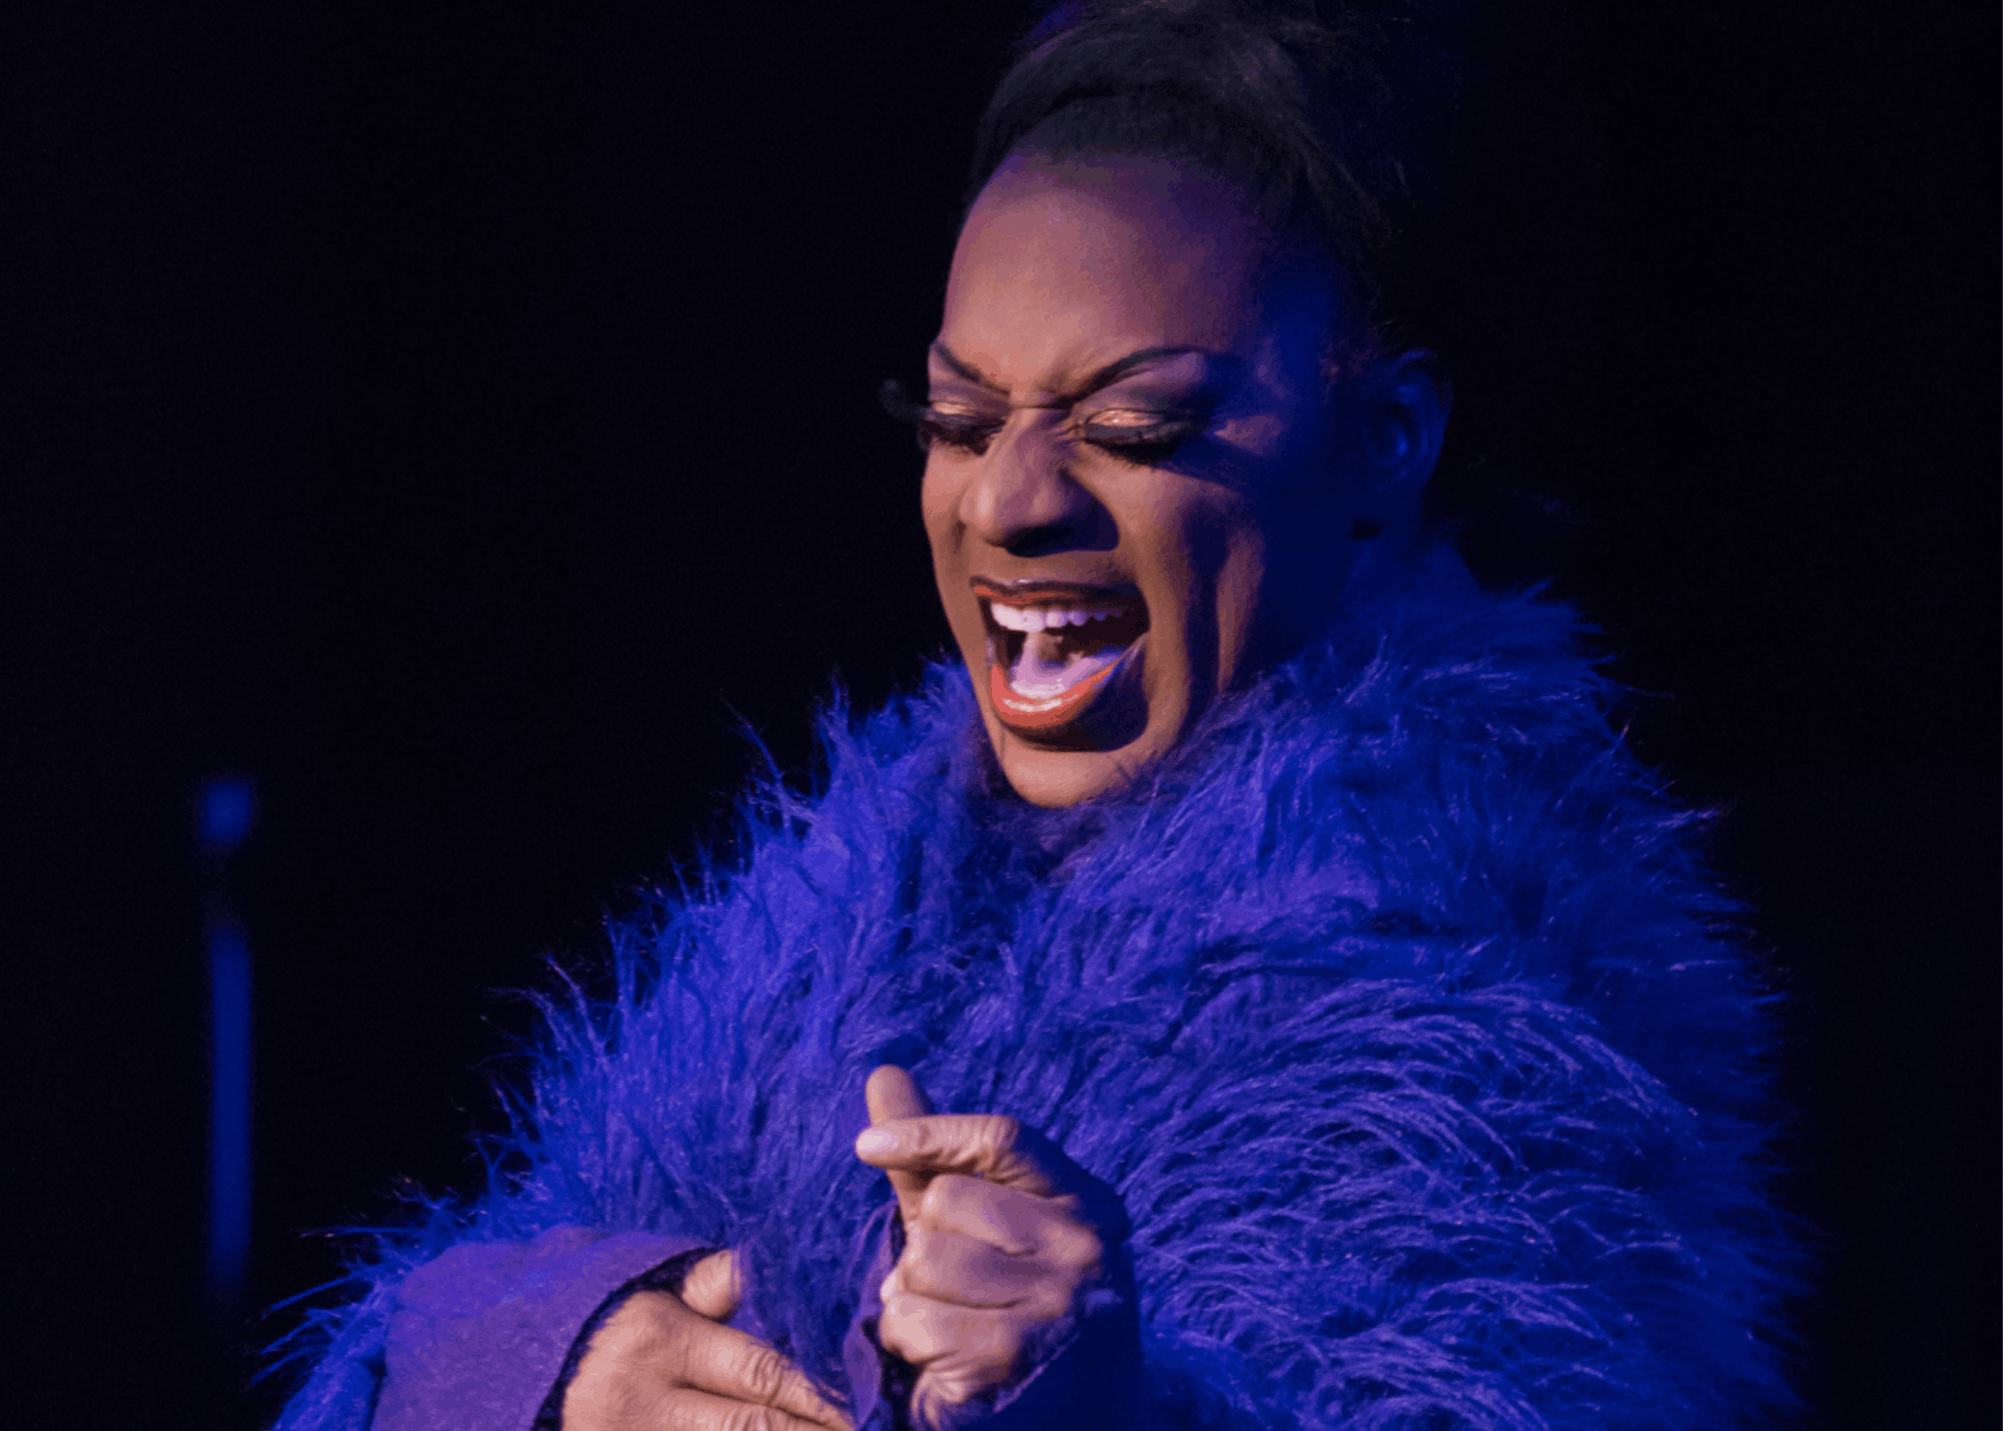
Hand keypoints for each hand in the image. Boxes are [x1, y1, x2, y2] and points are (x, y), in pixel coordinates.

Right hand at [562, 1249, 849, 1430]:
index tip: (863, 1405)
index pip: (760, 1371)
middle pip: (753, 1427)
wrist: (511, 1369)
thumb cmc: (598, 1320)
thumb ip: (712, 1285)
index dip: (818, 1394)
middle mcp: (646, 1401)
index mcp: (659, 1338)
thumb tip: (780, 1268)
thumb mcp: (649, 1290)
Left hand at [854, 1067, 1115, 1428]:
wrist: (1080, 1426)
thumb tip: (883, 1072)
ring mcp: (1054, 1307)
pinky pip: (910, 1320)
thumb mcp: (990, 1231)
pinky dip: (906, 1344)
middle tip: (961, 1294)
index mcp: (1090, 1206)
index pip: (1003, 1139)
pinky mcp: (1008, 1360)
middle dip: (927, 1247)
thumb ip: (940, 1159)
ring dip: (912, 1301)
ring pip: (922, 1262)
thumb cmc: (1018, 1316)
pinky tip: (945, 1365)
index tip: (866, 1147)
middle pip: (948, 1202)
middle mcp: (1086, 1250)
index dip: (930, 1133)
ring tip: (953, 1331)